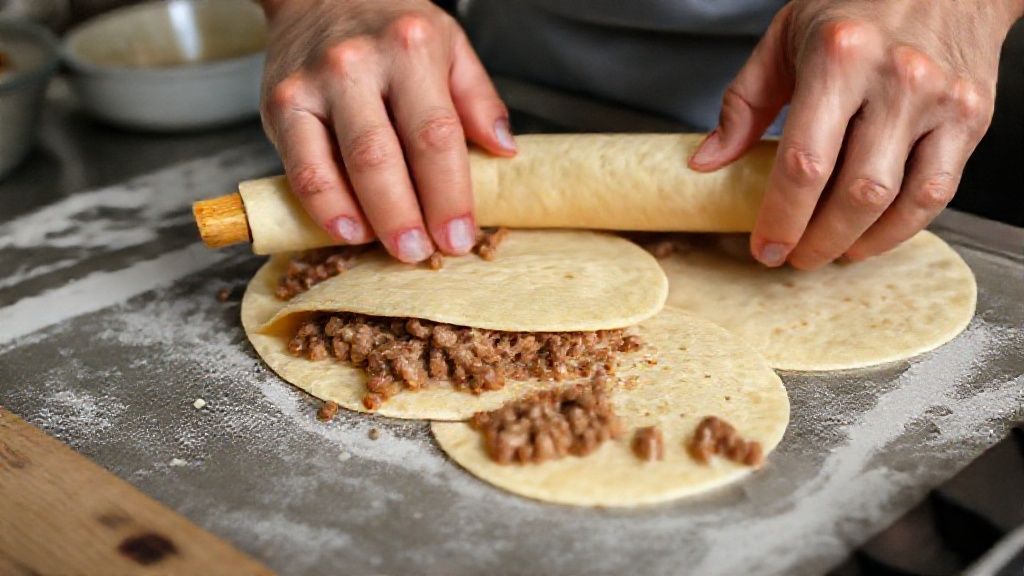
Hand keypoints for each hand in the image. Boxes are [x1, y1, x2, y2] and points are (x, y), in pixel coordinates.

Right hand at [258, 0, 515, 261]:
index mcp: (410, 48)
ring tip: (393, 249)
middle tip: (424, 254)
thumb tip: (504, 151)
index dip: (449, 194)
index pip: (435, 134)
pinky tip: (348, 231)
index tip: (460, 235)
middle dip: (408, 215)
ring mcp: (313, 84)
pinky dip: (325, 208)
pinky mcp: (279, 103)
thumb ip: (477, 98)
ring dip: (369, 219)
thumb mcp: (449, 44)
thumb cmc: (391, 26)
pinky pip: (301, 169)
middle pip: (384, 156)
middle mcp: (357, 64)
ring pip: (341, 166)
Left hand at [690, 0, 1022, 268]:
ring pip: (900, 200)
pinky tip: (873, 234)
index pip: (805, 161)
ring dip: (859, 242)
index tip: (764, 247)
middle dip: (817, 239)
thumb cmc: (858, 4)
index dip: (781, 218)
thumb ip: (744, 103)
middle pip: (854, 191)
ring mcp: (940, 100)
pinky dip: (902, 227)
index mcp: (840, 56)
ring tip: (830, 251)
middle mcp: (896, 78)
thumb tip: (707, 162)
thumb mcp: (786, 38)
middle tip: (794, 256)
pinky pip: (939, 192)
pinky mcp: (972, 117)